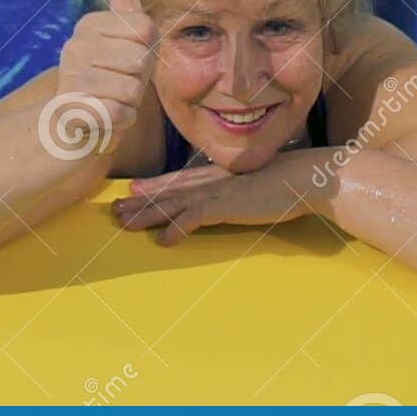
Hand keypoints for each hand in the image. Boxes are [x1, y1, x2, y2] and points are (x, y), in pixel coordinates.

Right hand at [52, 0, 155, 150]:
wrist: (71, 125)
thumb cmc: (107, 73)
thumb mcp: (120, 30)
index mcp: (88, 24)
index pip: (145, 28)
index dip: (146, 49)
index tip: (126, 58)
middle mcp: (73, 47)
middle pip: (141, 60)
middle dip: (140, 79)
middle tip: (119, 83)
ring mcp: (69, 79)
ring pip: (133, 90)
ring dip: (131, 102)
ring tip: (111, 100)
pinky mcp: (71, 111)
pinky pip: (122, 114)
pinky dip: (122, 122)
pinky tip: (105, 118)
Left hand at [111, 153, 325, 245]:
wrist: (302, 177)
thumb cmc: (284, 181)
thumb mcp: (251, 182)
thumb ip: (234, 187)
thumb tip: (225, 196)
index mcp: (217, 174)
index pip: (177, 180)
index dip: (152, 186)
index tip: (130, 191)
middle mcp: (211, 180)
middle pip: (167, 191)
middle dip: (139, 202)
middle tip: (114, 210)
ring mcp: (216, 191)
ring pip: (172, 203)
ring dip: (147, 214)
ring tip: (125, 224)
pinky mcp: (226, 205)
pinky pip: (194, 218)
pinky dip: (177, 228)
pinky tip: (164, 241)